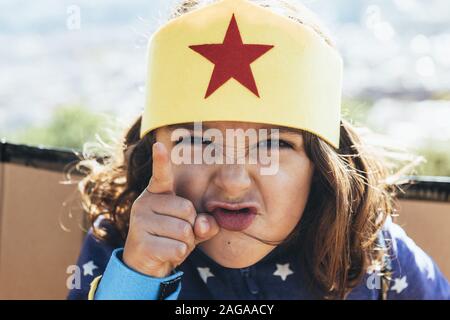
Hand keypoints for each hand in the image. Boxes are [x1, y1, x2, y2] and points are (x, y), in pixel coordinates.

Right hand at [123, 142, 219, 277]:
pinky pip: (177, 248)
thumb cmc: (171, 239)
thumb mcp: (192, 228)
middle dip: (191, 227)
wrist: (145, 266)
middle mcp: (144, 203)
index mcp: (157, 194)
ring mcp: (140, 222)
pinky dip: (178, 255)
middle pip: (187, 210)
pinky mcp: (141, 242)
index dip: (161, 161)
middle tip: (176, 235)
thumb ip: (205, 223)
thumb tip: (202, 224)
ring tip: (170, 244)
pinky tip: (165, 254)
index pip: (161, 175)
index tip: (159, 145)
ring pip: (184, 231)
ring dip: (185, 243)